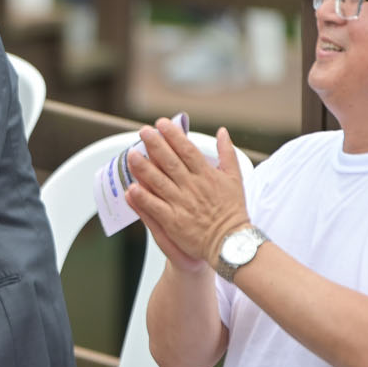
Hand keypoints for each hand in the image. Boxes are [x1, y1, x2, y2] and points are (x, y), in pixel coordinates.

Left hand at [123, 120, 249, 268]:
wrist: (231, 242)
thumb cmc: (233, 210)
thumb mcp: (236, 178)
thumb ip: (227, 153)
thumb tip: (222, 132)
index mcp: (207, 175)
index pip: (187, 150)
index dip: (173, 136)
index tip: (161, 124)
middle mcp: (193, 187)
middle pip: (170, 162)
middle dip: (155, 145)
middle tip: (143, 132)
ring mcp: (182, 204)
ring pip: (159, 182)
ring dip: (144, 168)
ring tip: (131, 155)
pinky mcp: (173, 221)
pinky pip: (155, 206)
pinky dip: (143, 197)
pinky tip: (131, 188)